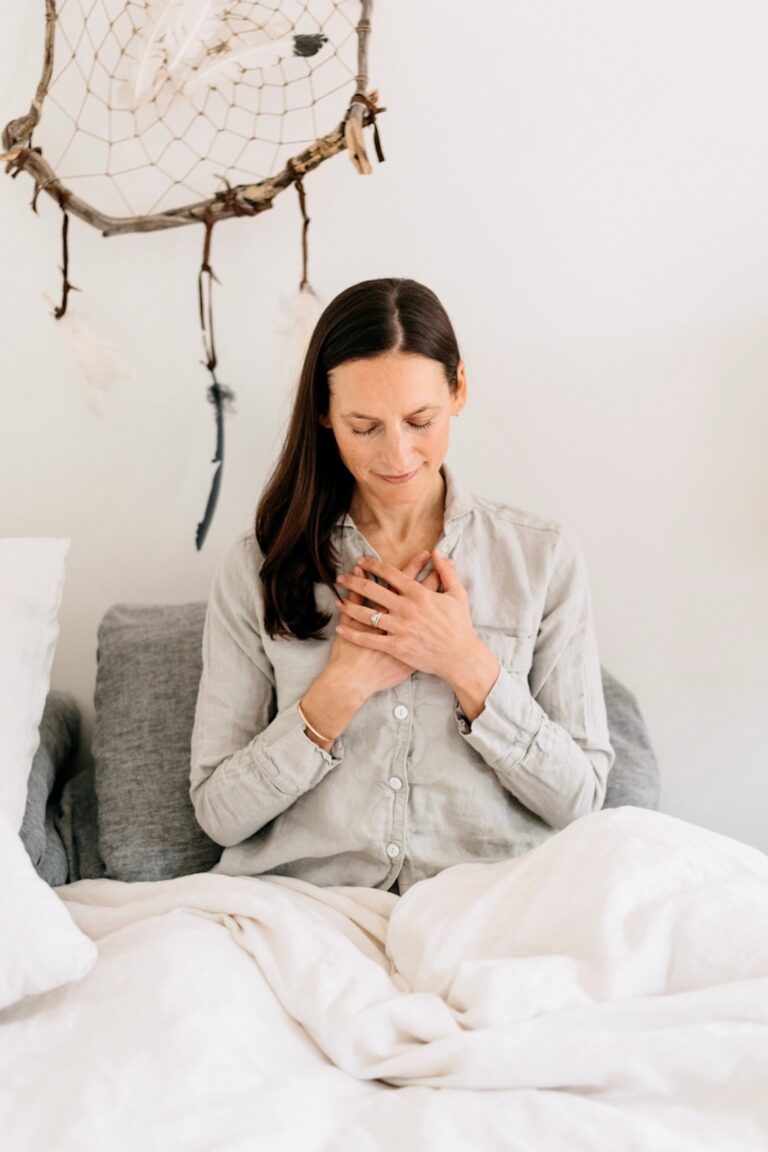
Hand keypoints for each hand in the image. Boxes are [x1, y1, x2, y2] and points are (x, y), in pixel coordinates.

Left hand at [335, 549, 499, 718]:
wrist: (460, 658)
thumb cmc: (460, 626)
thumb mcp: (458, 595)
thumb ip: (447, 571)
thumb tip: (439, 552)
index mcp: (419, 594)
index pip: (391, 573)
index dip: (373, 565)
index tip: (361, 561)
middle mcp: (406, 609)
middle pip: (372, 590)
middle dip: (353, 581)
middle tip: (341, 577)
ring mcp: (399, 628)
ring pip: (366, 614)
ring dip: (349, 605)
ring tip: (337, 600)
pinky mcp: (395, 647)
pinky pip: (368, 638)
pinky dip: (352, 633)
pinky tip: (340, 628)